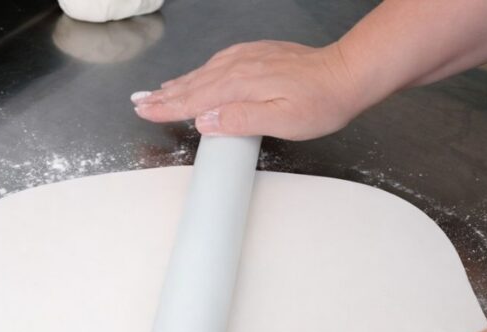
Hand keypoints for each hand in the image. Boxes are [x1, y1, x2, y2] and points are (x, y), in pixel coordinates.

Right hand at [131, 41, 364, 140]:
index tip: (143, 111)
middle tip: (138, 102)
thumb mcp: (282, 121)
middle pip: (192, 85)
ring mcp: (247, 58)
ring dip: (177, 84)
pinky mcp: (257, 55)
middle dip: (162, 95)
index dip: (166, 108)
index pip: (193, 101)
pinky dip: (199, 73)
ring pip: (202, 73)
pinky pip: (217, 64)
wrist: (348, 73)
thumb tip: (204, 121)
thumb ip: (240, 120)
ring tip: (157, 92)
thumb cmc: (320, 101)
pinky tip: (195, 76)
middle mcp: (239, 68)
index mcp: (240, 86)